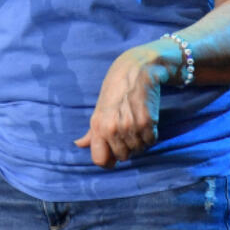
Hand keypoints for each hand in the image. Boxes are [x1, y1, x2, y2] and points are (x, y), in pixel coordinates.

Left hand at [75, 41, 173, 168]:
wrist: (137, 68)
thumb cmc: (116, 88)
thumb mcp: (99, 108)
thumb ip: (92, 131)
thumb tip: (78, 144)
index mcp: (98, 126)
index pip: (100, 160)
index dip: (108, 160)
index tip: (113, 154)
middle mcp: (112, 128)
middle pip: (123, 157)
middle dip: (127, 148)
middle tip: (128, 130)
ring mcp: (130, 126)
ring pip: (138, 150)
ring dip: (140, 141)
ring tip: (137, 122)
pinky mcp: (148, 122)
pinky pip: (151, 141)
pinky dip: (151, 134)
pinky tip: (147, 120)